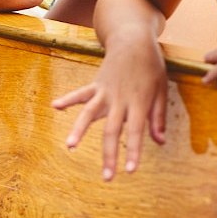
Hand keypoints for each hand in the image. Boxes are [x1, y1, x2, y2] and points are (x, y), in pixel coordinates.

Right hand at [53, 39, 167, 179]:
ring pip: (90, 114)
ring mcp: (105, 92)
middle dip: (109, 155)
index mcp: (139, 103)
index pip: (136, 132)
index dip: (133, 152)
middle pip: (112, 131)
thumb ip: (158, 118)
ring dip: (79, 130)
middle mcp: (120, 100)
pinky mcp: (95, 85)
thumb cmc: (151, 68)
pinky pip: (80, 94)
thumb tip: (160, 142)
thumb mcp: (162, 91)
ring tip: (69, 146)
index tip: (129, 171)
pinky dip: (68, 100)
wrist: (134, 40)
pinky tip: (55, 106)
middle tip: (107, 177)